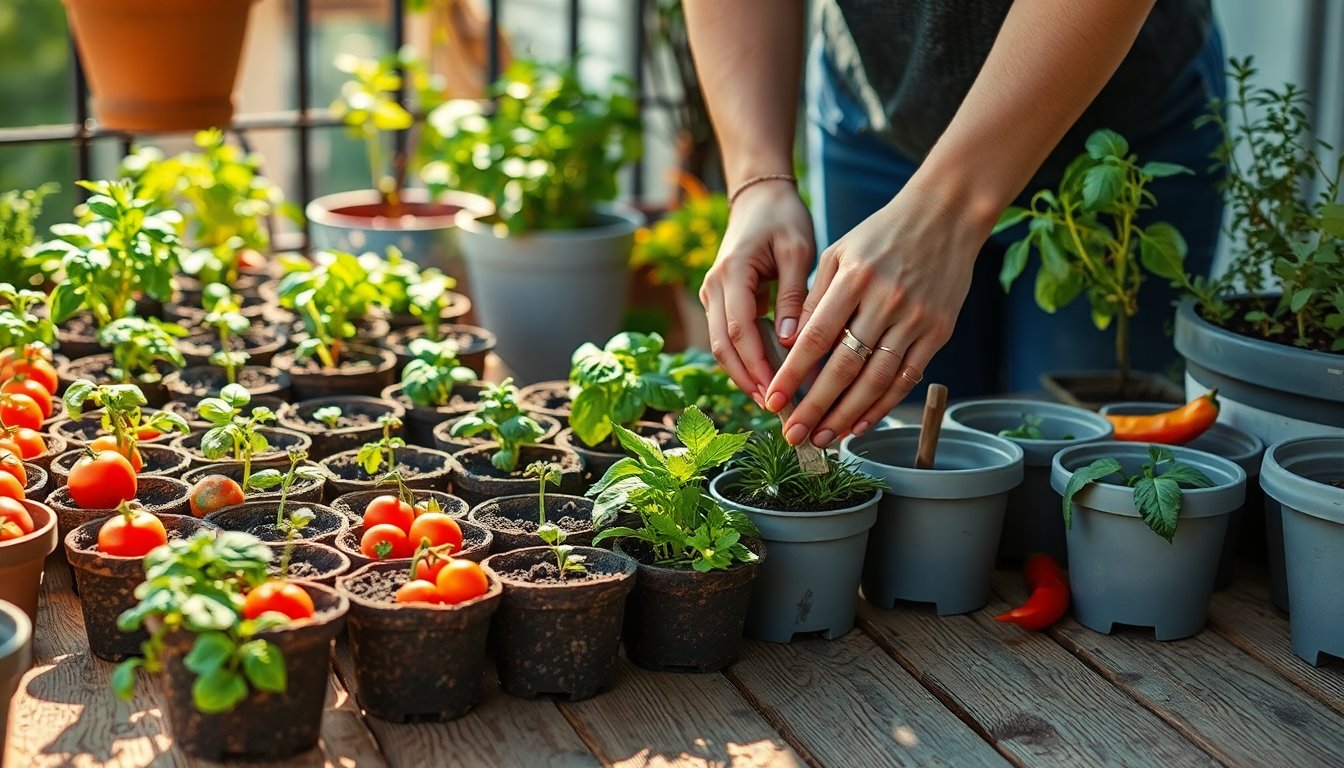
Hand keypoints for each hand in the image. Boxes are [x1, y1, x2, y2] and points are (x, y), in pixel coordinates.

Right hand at [699, 181, 814, 401]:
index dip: (756, 364)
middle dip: (746, 378)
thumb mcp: (797, 250)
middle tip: (774, 406)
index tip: (777, 389)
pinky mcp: (718, 299)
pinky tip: (767, 376)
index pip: (738, 329)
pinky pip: (726, 336)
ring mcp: (711, 294)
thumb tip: (790, 340)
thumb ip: (793, 294)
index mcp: (731, 272)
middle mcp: (713, 286)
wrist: (759, 197)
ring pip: (719, 345)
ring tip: (771, 398)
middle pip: (721, 345)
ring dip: (743, 374)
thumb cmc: (783, 217)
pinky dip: (743, 359)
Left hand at [765, 177, 990, 445]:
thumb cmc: (882, 233)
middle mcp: (885, 302)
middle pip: (844, 367)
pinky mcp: (938, 332)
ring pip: (876, 381)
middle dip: (815, 407)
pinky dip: (881, 406)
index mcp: (853, 279)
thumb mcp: (838, 253)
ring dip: (846, 416)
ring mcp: (915, 320)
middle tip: (792, 436)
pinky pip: (906, 378)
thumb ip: (814, 297)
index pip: (815, 338)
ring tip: (822, 438)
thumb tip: (789, 346)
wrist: (946, 215)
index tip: (773, 402)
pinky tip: (859, 425)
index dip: (792, 375)